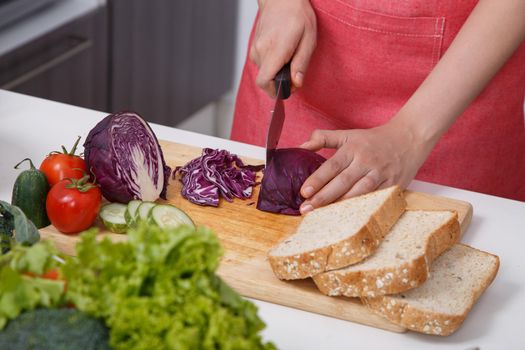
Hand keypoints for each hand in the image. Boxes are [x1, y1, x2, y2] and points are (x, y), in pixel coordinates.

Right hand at [250, 0, 316, 95]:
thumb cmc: (297, 16)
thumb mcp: (309, 40)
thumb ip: (301, 64)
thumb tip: (296, 83)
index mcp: (275, 50)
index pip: (264, 81)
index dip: (275, 91)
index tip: (287, 88)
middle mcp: (261, 51)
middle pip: (265, 80)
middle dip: (279, 82)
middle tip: (294, 74)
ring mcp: (255, 49)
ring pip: (264, 73)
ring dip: (276, 72)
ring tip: (289, 58)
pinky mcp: (254, 48)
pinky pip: (262, 64)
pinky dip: (272, 65)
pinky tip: (281, 54)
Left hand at [299, 119, 434, 213]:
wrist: (409, 138)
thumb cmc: (372, 140)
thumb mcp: (347, 134)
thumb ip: (323, 138)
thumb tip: (300, 148)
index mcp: (353, 148)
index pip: (332, 166)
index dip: (317, 179)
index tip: (303, 192)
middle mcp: (366, 162)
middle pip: (343, 182)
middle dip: (323, 197)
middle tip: (306, 210)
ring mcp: (381, 175)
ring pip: (359, 193)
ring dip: (341, 206)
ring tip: (323, 217)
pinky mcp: (393, 186)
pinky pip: (375, 200)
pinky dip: (361, 209)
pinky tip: (348, 218)